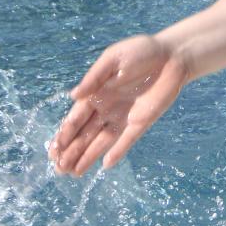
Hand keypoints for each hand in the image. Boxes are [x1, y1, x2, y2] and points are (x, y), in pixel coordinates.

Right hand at [48, 34, 188, 176]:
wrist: (172, 55)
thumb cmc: (140, 51)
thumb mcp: (113, 59)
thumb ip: (94, 78)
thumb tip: (73, 96)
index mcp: (96, 93)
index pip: (76, 118)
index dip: (64, 134)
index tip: (53, 150)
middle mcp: (106, 108)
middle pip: (84, 134)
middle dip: (71, 151)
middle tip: (58, 169)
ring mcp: (123, 117)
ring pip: (101, 142)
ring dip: (87, 157)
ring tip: (72, 173)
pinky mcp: (141, 123)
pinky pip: (126, 141)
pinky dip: (116, 153)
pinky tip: (105, 165)